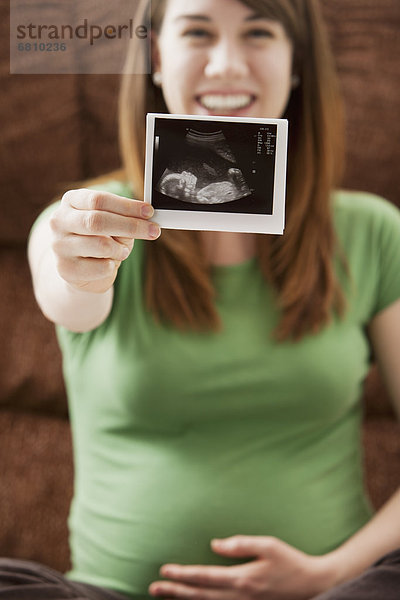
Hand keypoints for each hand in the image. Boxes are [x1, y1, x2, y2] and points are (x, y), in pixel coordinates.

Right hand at [50, 188, 159, 293]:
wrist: (81, 272)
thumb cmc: (100, 241)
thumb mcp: (113, 225)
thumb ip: (125, 219)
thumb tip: (147, 217)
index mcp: (71, 202)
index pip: (99, 200)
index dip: (126, 206)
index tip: (149, 212)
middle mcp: (59, 221)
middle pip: (97, 220)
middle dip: (130, 226)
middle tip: (153, 231)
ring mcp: (59, 246)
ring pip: (100, 245)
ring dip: (121, 249)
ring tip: (123, 251)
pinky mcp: (65, 269)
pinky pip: (100, 267)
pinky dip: (113, 265)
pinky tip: (109, 264)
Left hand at [149, 536, 336, 598]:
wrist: (314, 586)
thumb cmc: (291, 561)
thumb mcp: (269, 545)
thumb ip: (241, 544)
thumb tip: (215, 544)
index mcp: (243, 578)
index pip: (205, 578)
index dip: (183, 575)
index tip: (164, 570)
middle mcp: (240, 596)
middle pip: (200, 596)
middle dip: (175, 592)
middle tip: (153, 588)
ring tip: (164, 595)